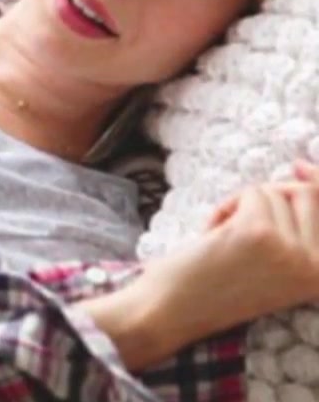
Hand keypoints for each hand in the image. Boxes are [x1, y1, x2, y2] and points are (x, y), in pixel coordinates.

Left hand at [128, 160, 318, 348]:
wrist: (172, 310)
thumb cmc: (215, 284)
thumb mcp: (273, 262)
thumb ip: (296, 229)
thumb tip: (305, 170)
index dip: (317, 182)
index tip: (301, 166)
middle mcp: (317, 266)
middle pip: (305, 195)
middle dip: (268, 197)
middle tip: (236, 222)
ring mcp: (290, 250)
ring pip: (272, 193)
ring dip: (240, 206)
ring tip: (222, 238)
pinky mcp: (259, 233)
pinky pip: (250, 193)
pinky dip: (225, 207)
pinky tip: (212, 234)